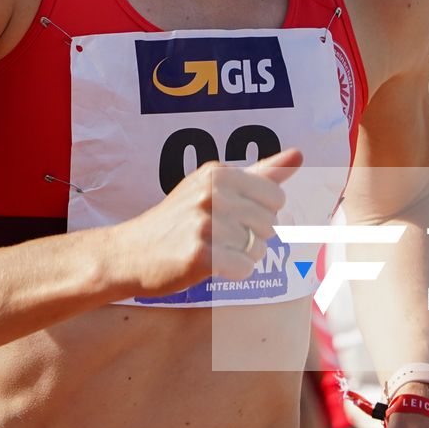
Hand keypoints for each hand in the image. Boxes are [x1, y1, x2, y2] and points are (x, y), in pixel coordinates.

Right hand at [113, 149, 303, 296]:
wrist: (130, 253)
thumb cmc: (178, 219)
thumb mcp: (213, 186)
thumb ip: (261, 172)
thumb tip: (299, 155)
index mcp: (217, 173)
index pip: (276, 197)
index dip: (260, 213)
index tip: (232, 215)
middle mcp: (211, 193)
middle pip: (269, 224)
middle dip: (251, 236)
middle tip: (217, 236)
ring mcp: (204, 223)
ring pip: (258, 248)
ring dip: (240, 256)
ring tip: (211, 249)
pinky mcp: (198, 254)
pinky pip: (244, 268)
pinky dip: (232, 272)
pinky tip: (209, 264)